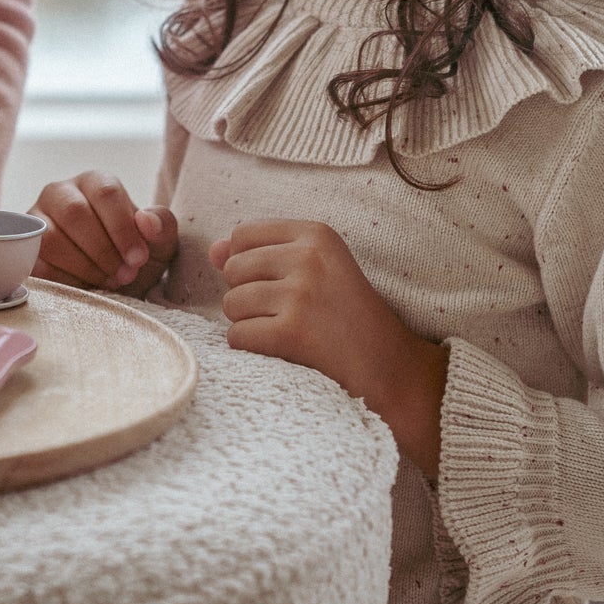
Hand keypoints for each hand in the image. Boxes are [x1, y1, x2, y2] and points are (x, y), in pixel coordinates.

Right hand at [31, 171, 176, 292]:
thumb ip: (163, 227)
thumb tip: (147, 220)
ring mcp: (37, 219)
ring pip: (51, 238)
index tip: (138, 259)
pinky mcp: (23, 248)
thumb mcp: (160, 245)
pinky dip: (64, 281)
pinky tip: (84, 288)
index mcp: (95, 182)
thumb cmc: (133, 257)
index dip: (123, 228)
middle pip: (75, 213)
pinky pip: (36, 263)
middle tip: (123, 275)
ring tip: (106, 282)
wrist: (109, 284)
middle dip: (103, 251)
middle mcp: (61, 192)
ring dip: (83, 266)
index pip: (106, 193)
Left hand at [211, 219, 447, 473]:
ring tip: (286, 332)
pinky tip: (282, 351)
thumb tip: (213, 250)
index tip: (279, 285)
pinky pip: (236, 336)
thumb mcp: (317, 269)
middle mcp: (308, 258)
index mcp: (317, 234)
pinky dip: (251, 349)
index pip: (243, 234)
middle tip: (286, 314)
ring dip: (249, 324)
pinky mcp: (291, 332)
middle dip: (247, 296)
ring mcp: (300, 294)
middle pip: (233, 269)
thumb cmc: (347, 317)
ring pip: (231, 303)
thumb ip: (261, 253)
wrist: (390, 369)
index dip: (248, 264)